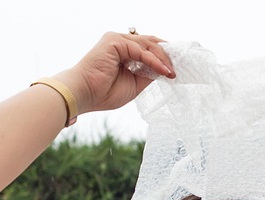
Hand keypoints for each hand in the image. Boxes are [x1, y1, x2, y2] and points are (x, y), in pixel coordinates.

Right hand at [55, 31, 174, 114]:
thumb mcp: (135, 85)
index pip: (149, 48)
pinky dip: (154, 61)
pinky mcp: (115, 42)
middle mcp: (121, 42)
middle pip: (151, 43)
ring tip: (173, 72)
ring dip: (163, 58)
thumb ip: (148, 75)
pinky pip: (141, 50)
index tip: (176, 69)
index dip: (164, 57)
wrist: (85, 94)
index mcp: (124, 51)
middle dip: (167, 55)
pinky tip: (164, 71)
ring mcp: (117, 40)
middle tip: (179, 68)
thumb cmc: (105, 92)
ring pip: (148, 45)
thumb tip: (165, 71)